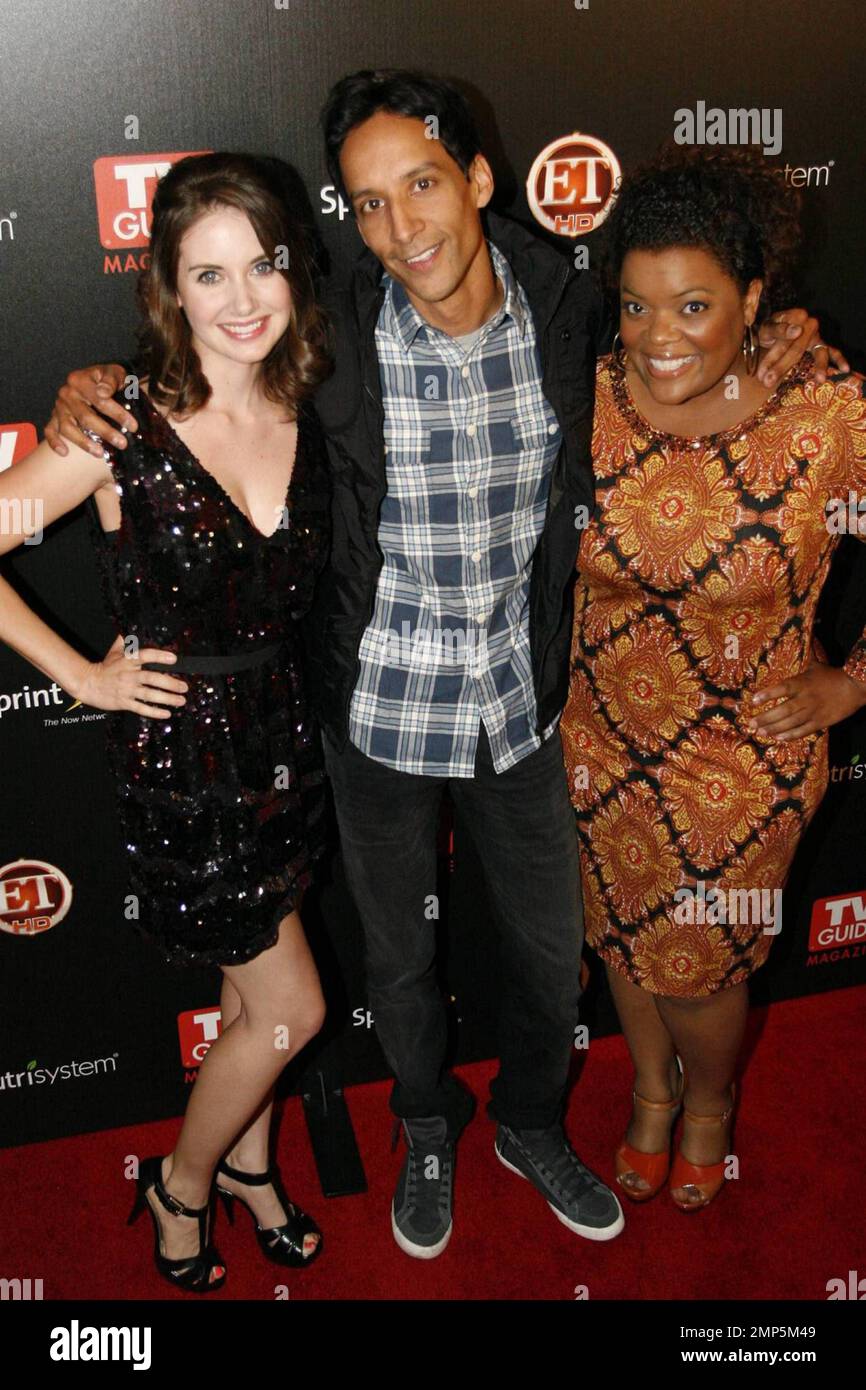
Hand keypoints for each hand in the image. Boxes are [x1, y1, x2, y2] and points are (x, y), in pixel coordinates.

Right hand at [44, 364, 134, 457]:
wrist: (93, 380)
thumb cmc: (106, 379)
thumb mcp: (114, 372)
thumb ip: (111, 380)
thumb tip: (104, 392)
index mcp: (80, 380)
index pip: (100, 400)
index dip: (118, 414)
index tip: (133, 426)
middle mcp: (66, 393)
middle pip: (85, 417)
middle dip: (105, 432)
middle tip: (122, 443)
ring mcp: (59, 406)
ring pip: (67, 427)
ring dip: (83, 442)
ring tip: (100, 453)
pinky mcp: (54, 417)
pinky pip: (50, 430)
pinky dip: (54, 442)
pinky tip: (64, 452)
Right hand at [77, 635, 187, 718]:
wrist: (87, 684)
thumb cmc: (104, 668)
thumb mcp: (114, 652)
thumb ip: (124, 642)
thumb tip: (128, 629)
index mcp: (128, 661)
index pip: (145, 656)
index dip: (160, 656)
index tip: (174, 658)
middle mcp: (129, 675)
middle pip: (152, 678)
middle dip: (170, 683)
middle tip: (184, 687)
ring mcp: (127, 690)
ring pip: (150, 694)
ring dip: (167, 698)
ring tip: (180, 700)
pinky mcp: (124, 702)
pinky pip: (141, 708)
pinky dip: (154, 712)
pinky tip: (166, 713)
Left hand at [746, 663, 865, 740]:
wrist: (855, 688)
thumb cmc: (831, 675)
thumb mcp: (815, 664)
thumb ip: (803, 655)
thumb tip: (801, 633)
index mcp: (803, 682)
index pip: (783, 688)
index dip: (768, 694)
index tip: (753, 700)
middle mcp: (806, 698)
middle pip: (784, 710)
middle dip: (765, 718)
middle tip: (750, 724)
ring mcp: (814, 712)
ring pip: (791, 723)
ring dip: (774, 729)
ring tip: (759, 733)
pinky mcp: (821, 722)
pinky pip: (803, 731)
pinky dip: (790, 736)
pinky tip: (778, 739)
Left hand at [757, 309, 848, 387]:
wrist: (773, 331)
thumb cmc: (770, 330)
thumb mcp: (767, 328)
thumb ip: (779, 329)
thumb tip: (797, 331)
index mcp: (796, 316)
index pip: (785, 340)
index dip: (772, 358)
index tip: (761, 374)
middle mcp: (810, 324)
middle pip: (797, 349)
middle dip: (782, 367)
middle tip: (768, 383)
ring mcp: (817, 335)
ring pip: (818, 352)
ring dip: (819, 367)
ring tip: (820, 379)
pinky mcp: (821, 344)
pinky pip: (832, 351)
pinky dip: (839, 359)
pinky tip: (845, 369)